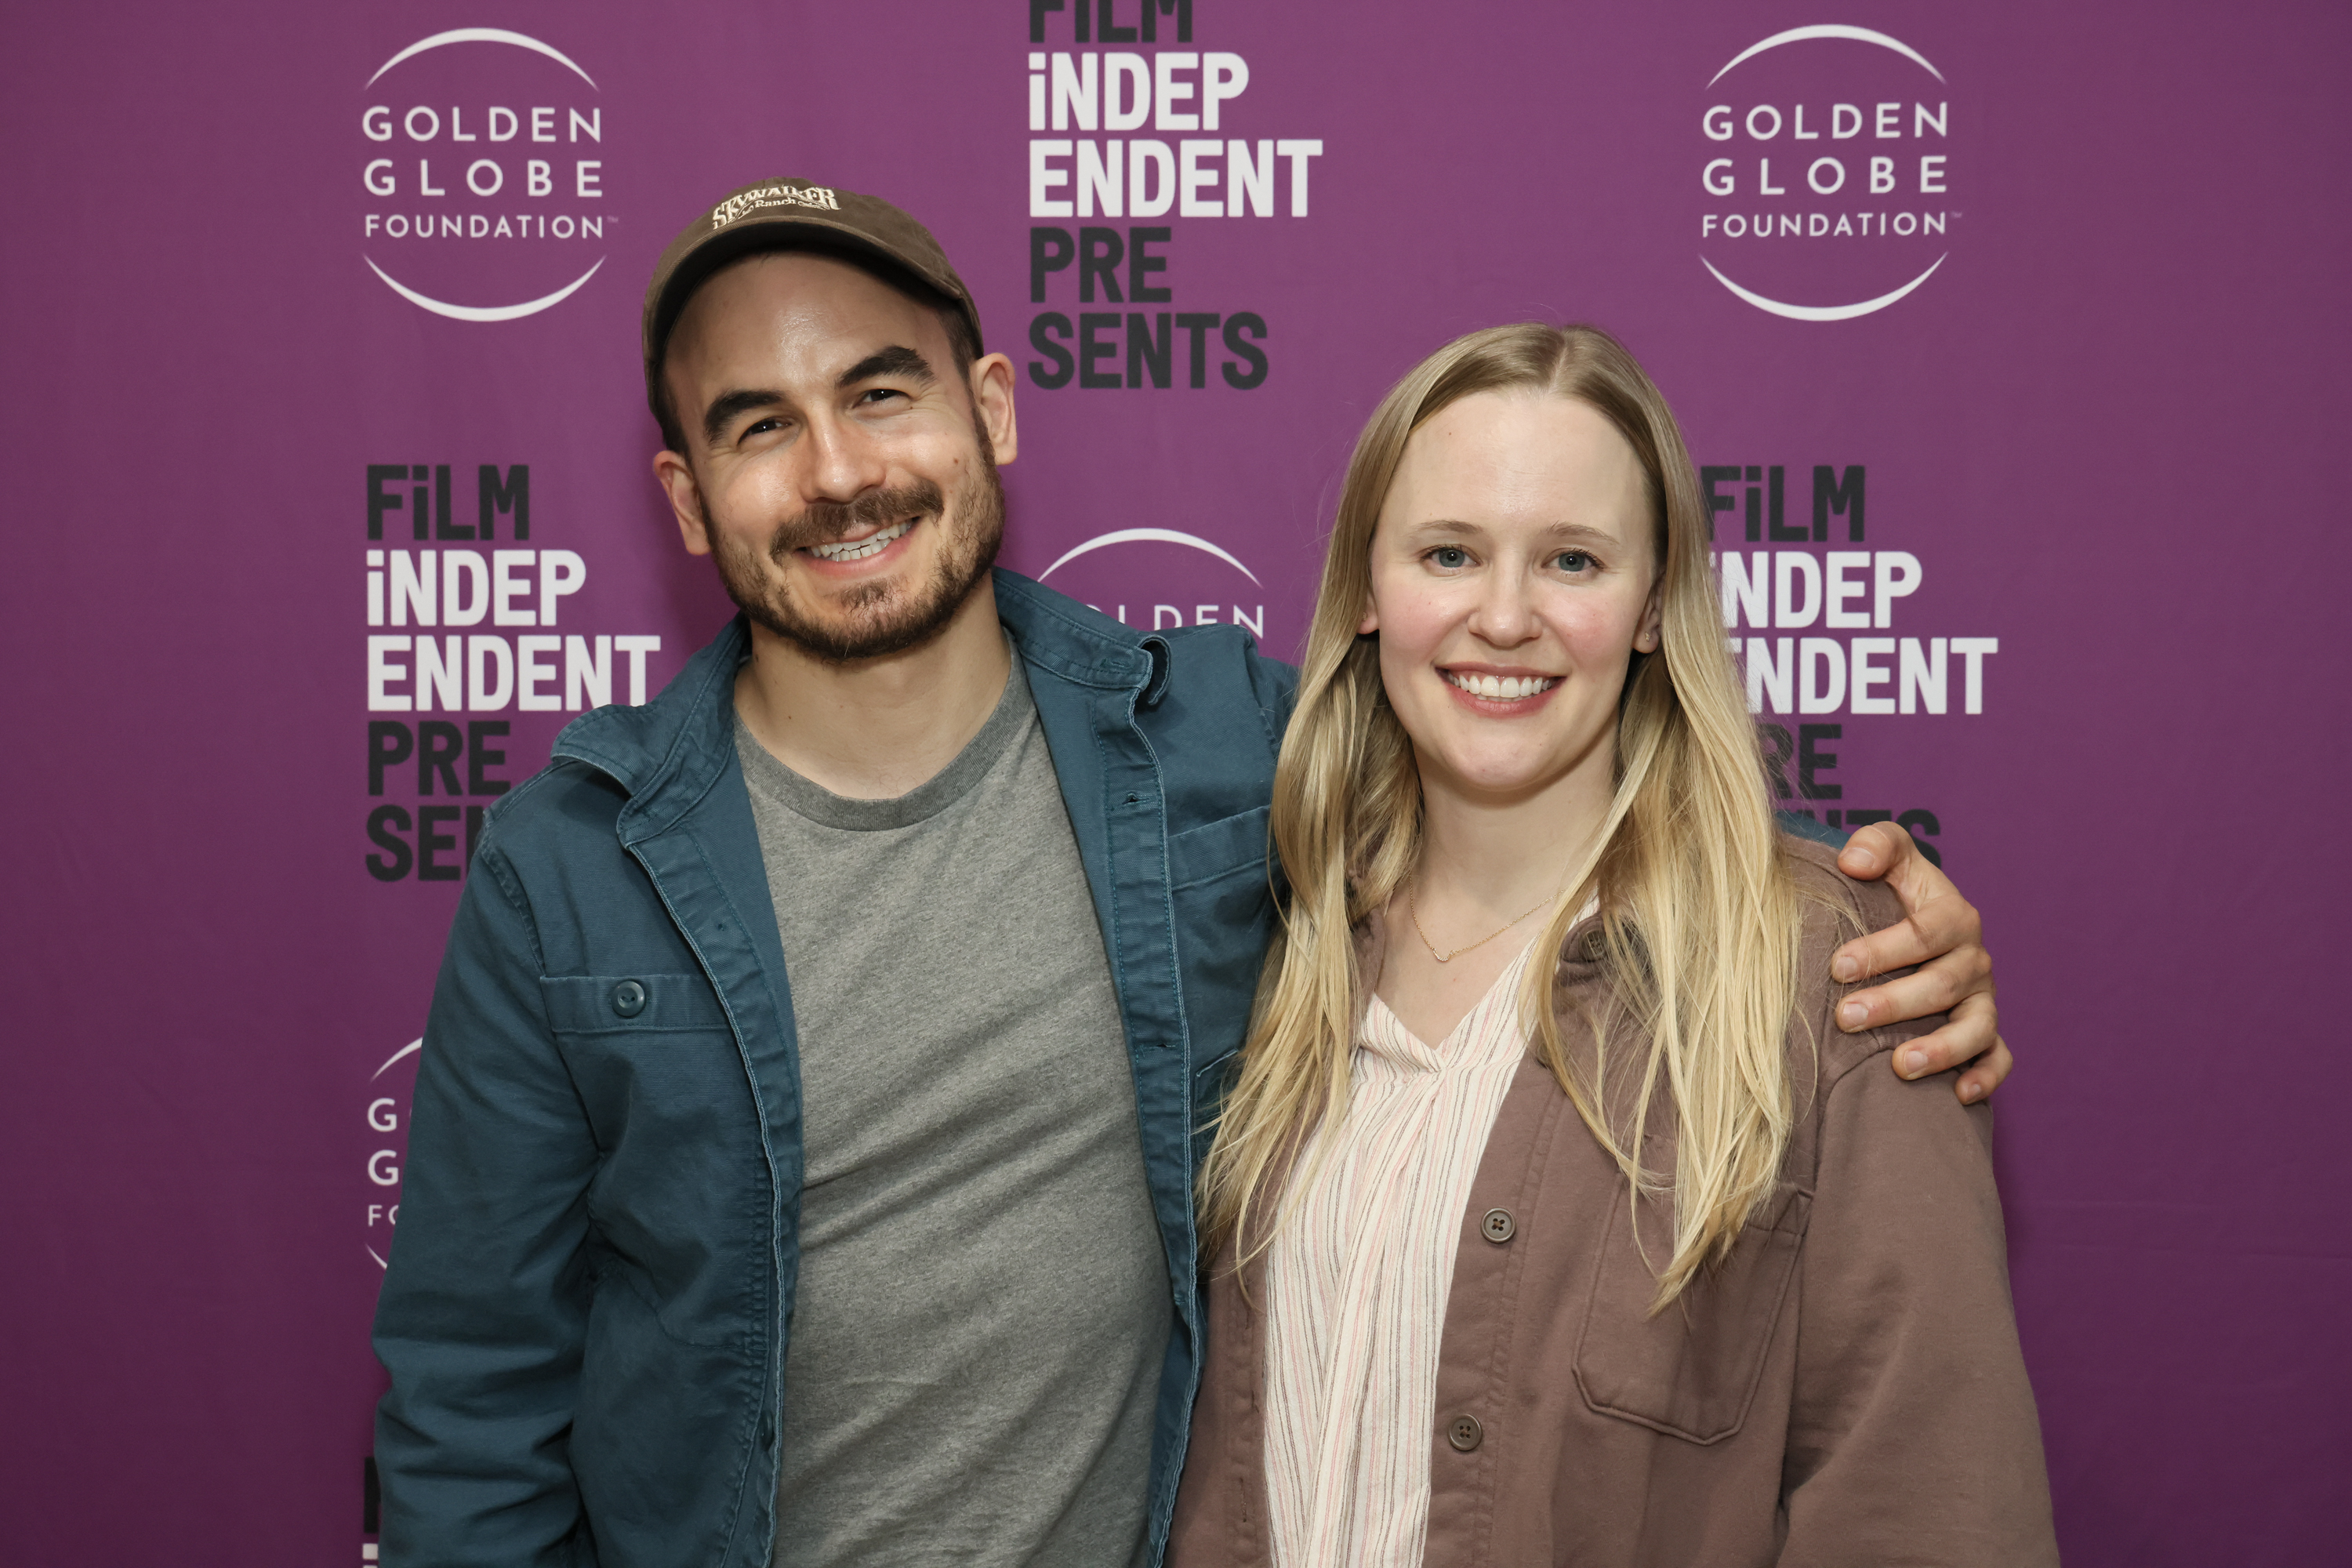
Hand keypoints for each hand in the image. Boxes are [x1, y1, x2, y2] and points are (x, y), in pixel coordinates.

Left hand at [1830, 822, 2010, 1104]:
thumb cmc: (1893, 895)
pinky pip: (1998, 1058)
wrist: (1911, 934)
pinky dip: (1985, 1077)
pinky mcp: (1987, 1035)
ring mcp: (1982, 999)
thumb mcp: (1890, 859)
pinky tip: (1960, 1095)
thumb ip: (1877, 844)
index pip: (1926, 931)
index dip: (1884, 949)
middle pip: (1942, 983)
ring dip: (1941, 1048)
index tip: (1838, 966)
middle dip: (1893, 1003)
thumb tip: (1853, 861)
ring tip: (1900, 1065)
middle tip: (1845, 1017)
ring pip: (1975, 1027)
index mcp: (1953, 916)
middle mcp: (1973, 959)